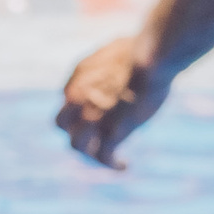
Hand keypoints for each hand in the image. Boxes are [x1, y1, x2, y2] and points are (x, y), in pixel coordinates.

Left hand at [58, 36, 166, 168]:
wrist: (150, 57)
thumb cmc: (145, 48)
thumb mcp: (123, 48)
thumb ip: (117, 60)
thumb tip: (129, 61)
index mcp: (78, 76)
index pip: (68, 99)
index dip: (81, 110)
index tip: (101, 115)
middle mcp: (77, 98)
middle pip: (62, 124)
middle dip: (77, 133)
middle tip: (98, 141)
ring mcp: (92, 116)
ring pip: (77, 145)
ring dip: (91, 154)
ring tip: (110, 160)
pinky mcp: (111, 131)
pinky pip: (104, 156)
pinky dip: (111, 164)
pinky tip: (124, 165)